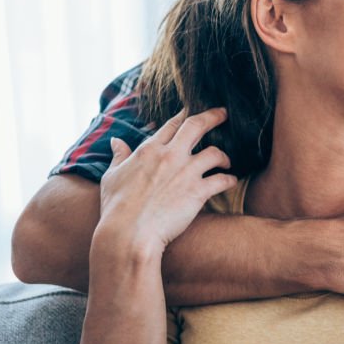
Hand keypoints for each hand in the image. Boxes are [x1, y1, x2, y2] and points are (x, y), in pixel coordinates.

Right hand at [96, 108, 236, 254]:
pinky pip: (222, 180)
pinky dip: (229, 180)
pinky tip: (231, 181)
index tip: (193, 110)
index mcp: (149, 149)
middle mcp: (170, 155)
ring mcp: (186, 172)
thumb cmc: (116, 207)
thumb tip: (115, 142)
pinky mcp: (198, 192)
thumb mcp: (111, 176)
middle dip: (213, 116)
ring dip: (224, 156)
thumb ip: (118, 156)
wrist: (129, 233)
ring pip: (215, 152)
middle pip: (197, 126)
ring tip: (227, 161)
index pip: (171, 124)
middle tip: (224, 113)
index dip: (184, 114)